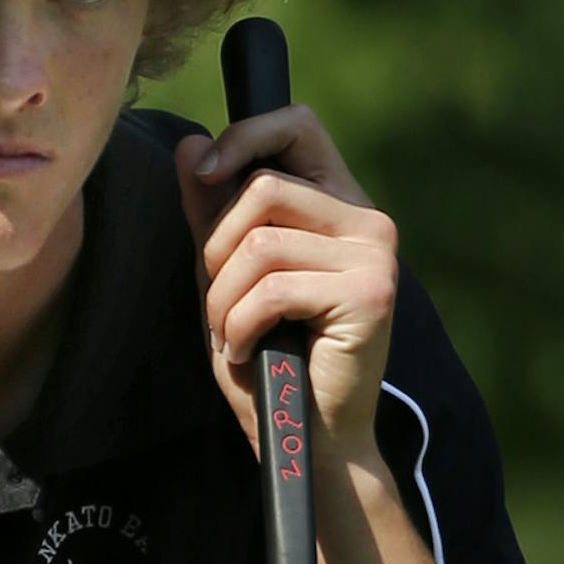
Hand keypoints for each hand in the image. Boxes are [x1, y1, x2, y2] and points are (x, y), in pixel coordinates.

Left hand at [174, 107, 399, 463]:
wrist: (310, 438)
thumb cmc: (270, 361)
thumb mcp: (227, 279)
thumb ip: (211, 215)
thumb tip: (188, 146)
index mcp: (338, 203)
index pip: (297, 125)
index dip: (243, 137)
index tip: (205, 175)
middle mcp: (367, 219)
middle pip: (262, 189)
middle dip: (216, 250)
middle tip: (219, 306)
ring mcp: (374, 254)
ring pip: (260, 242)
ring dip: (223, 299)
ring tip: (231, 335)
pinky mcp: (370, 293)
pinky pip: (273, 287)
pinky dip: (239, 326)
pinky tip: (246, 352)